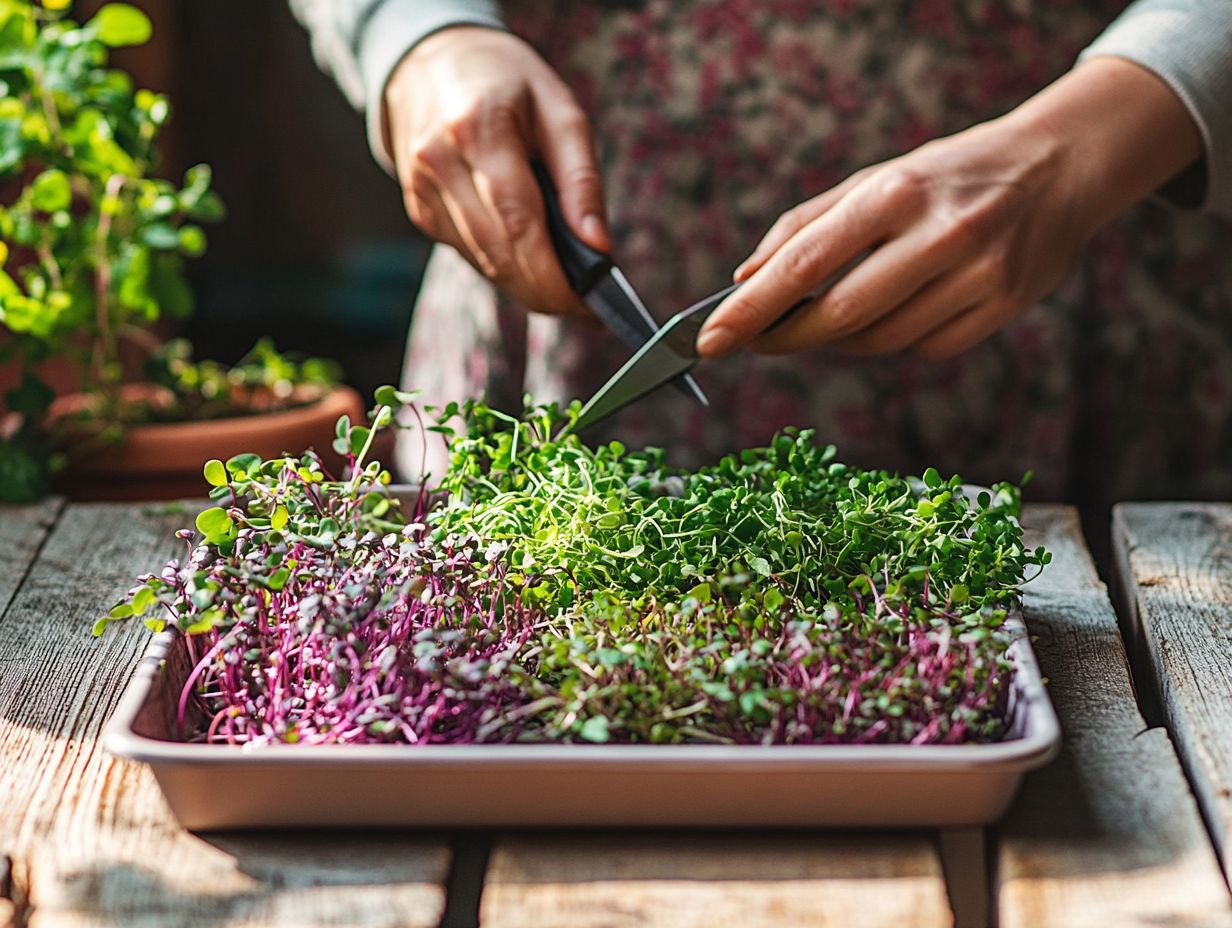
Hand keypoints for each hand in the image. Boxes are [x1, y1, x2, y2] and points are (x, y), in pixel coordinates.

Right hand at [384, 27, 608, 317]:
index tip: (588, 303)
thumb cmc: (508, 83)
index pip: (517, 222)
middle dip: (545, 291)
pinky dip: (504, 268)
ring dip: (527, 286)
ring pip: (483, 263)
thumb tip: (599, 248)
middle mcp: (440, 162)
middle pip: (498, 253)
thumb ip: (581, 180)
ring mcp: (423, 190)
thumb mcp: (560, 110)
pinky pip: (470, 255)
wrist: (433, 61)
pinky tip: (530, 264)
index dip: (552, 274)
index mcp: (478, 129)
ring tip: (566, 291)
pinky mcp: (420, 210)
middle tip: (586, 308)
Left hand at [698, 58, 1200, 359]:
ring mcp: (978, 276)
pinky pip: (924, 348)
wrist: (1060, 168)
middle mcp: (940, 234)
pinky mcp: (1003, 307)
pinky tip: (909, 306)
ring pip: (880, 340)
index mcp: (896, 192)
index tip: (711, 338)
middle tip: (755, 342)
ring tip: (842, 307)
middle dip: (787, 337)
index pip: (805, 263)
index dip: (752, 309)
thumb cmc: (947, 174)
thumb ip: (806, 227)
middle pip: (840, 316)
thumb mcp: (875, 178)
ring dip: (843, 336)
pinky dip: (898, 338)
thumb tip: (744, 280)